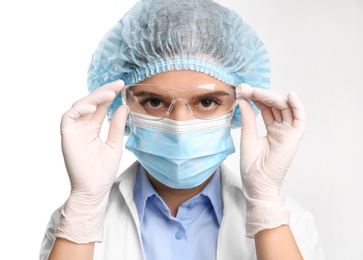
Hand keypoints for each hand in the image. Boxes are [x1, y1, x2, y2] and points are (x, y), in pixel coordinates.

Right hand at [55, 80, 128, 242]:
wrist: (94, 189)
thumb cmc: (104, 170)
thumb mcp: (115, 144)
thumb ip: (117, 125)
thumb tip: (124, 107)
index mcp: (93, 128)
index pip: (101, 106)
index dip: (110, 95)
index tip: (121, 86)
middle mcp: (83, 126)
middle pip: (91, 103)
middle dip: (103, 92)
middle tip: (117, 84)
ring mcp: (74, 130)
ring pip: (80, 106)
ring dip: (94, 98)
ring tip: (109, 94)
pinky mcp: (67, 135)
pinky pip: (69, 116)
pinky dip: (80, 110)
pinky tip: (94, 108)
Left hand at [238, 85, 305, 236]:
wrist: (256, 185)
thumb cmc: (252, 167)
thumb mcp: (247, 137)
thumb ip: (247, 118)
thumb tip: (243, 100)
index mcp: (271, 130)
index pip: (266, 108)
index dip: (256, 98)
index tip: (243, 90)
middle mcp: (281, 130)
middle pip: (275, 106)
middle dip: (261, 95)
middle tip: (247, 90)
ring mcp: (288, 133)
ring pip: (285, 109)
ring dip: (272, 98)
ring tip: (257, 92)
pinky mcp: (294, 138)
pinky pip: (299, 119)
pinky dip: (297, 106)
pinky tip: (289, 96)